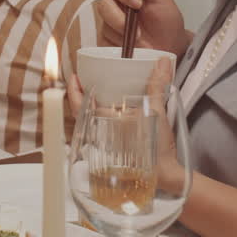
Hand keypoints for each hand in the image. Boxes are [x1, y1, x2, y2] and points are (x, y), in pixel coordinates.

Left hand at [68, 57, 183, 191]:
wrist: (163, 175)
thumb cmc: (155, 148)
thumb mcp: (156, 112)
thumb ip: (157, 85)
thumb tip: (162, 62)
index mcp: (103, 123)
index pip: (78, 106)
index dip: (73, 91)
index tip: (74, 77)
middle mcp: (100, 133)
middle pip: (82, 111)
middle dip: (82, 95)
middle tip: (87, 78)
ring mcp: (107, 141)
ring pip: (91, 120)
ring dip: (92, 105)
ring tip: (100, 90)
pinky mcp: (116, 146)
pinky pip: (102, 127)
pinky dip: (104, 115)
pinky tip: (115, 108)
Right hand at [95, 0, 187, 56]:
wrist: (171, 50)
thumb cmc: (168, 24)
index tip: (138, 3)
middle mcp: (116, 5)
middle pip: (104, 4)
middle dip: (120, 16)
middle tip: (137, 26)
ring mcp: (110, 23)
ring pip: (104, 24)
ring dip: (122, 32)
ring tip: (139, 39)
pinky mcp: (107, 41)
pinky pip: (104, 41)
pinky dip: (119, 44)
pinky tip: (130, 47)